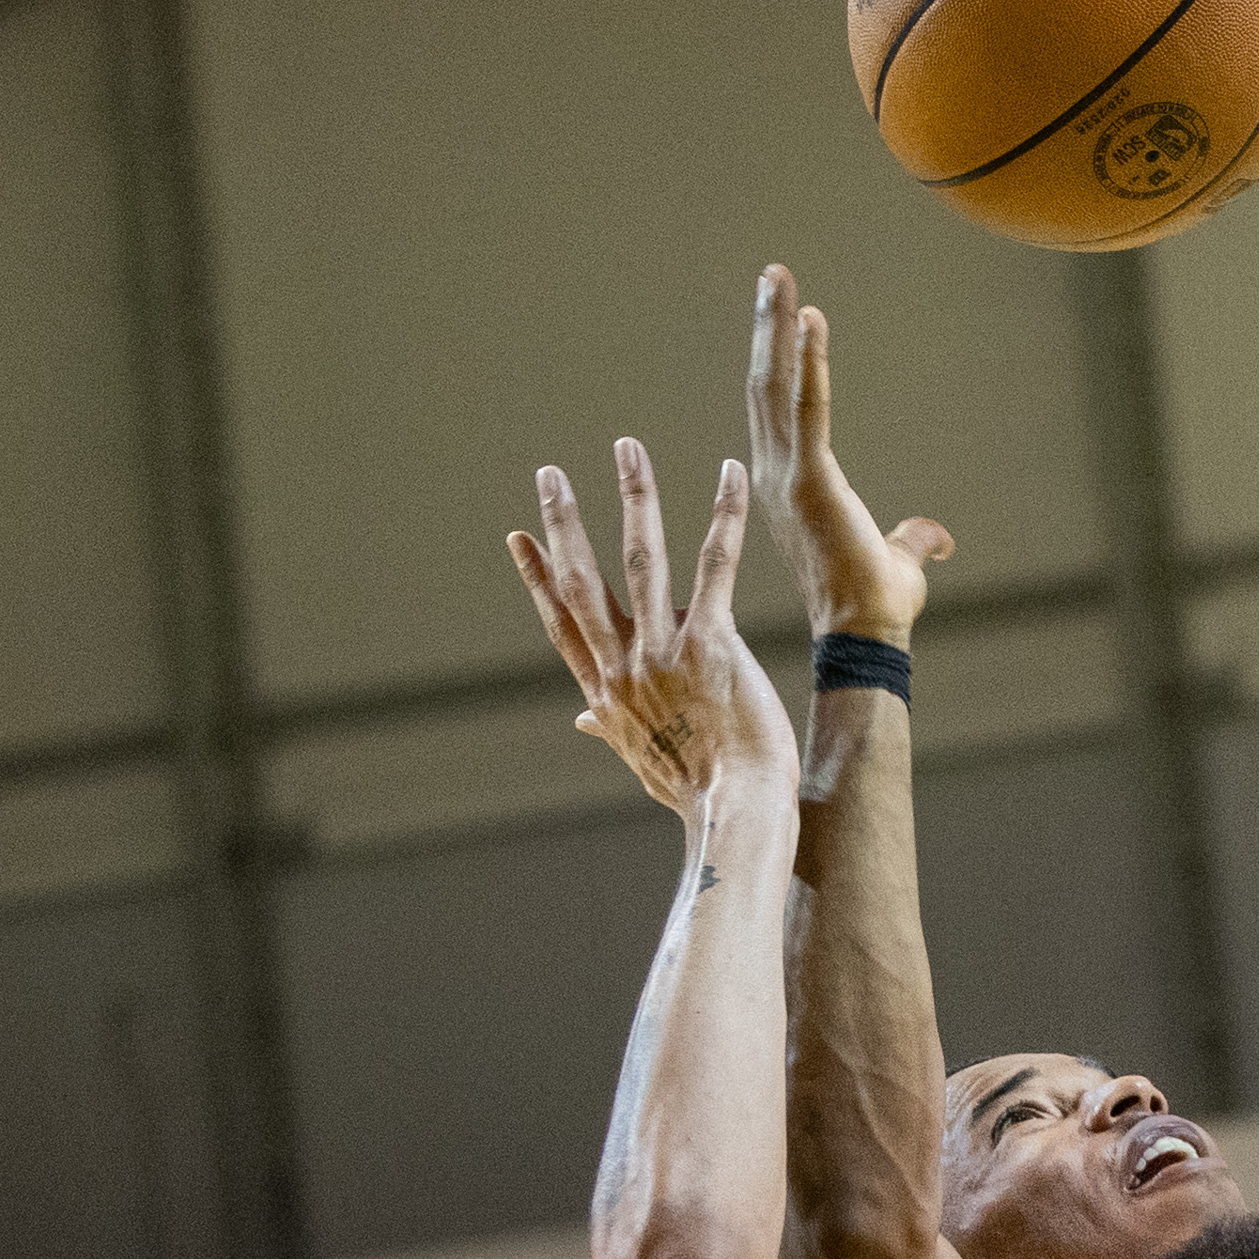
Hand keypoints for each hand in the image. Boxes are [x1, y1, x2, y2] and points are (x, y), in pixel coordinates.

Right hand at [508, 440, 794, 815]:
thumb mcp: (642, 761)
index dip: (538, 577)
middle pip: (581, 580)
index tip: (520, 537)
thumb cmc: (700, 792)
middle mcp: (624, 666)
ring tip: (627, 447)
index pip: (561, 623)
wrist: (737, 811)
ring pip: (640, 557)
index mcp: (606, 693)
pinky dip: (722, 515)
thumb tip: (582, 720)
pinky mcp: (710, 643)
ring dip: (634, 495)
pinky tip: (728, 474)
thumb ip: (610, 729)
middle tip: (549, 473)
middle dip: (564, 521)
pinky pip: (714, 564)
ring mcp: (663, 651)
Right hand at [746, 262, 954, 642]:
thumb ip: (915, 537)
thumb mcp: (901, 557)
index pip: (779, 408)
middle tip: (773, 276)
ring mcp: (786, 474)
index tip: (786, 317)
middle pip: (767, 384)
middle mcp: (775, 472)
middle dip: (769, 327)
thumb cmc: (875, 601)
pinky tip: (810, 319)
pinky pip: (807, 408)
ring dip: (777, 328)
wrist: (865, 634)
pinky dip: (808, 362)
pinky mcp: (809, 480)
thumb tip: (940, 537)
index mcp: (789, 484)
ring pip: (776, 386)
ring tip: (777, 277)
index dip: (779, 361)